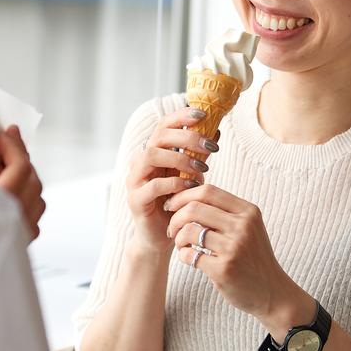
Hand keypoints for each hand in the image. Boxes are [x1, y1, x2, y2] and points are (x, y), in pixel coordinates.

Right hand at [0, 125, 44, 240]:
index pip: (20, 169)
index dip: (14, 146)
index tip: (3, 131)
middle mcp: (16, 226)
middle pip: (33, 183)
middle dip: (21, 158)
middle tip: (5, 142)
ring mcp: (19, 242)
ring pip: (37, 202)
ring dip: (25, 180)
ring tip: (4, 166)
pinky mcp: (16, 255)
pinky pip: (32, 221)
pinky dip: (25, 201)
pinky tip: (5, 196)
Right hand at [123, 108, 219, 255]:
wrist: (162, 236)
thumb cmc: (177, 203)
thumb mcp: (190, 175)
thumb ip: (198, 156)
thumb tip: (215, 131)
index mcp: (154, 152)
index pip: (163, 125)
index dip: (181, 116)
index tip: (204, 115)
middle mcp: (140, 162)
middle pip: (158, 136)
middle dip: (187, 137)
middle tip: (211, 145)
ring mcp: (135, 180)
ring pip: (151, 155)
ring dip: (180, 158)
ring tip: (202, 167)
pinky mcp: (135, 199)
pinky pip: (153, 185)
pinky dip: (174, 183)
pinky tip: (191, 186)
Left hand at [164, 183, 304, 327]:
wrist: (272, 292)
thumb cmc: (253, 257)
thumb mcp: (248, 228)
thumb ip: (225, 212)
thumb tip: (187, 196)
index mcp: (248, 212)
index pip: (208, 191)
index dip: (184, 196)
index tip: (173, 205)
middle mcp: (243, 227)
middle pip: (194, 208)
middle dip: (175, 217)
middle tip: (172, 228)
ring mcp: (234, 248)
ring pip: (189, 231)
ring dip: (178, 238)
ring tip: (182, 245)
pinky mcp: (224, 269)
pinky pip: (190, 255)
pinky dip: (183, 255)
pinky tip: (189, 258)